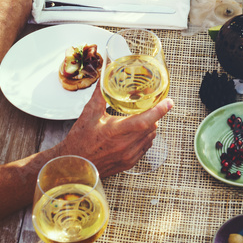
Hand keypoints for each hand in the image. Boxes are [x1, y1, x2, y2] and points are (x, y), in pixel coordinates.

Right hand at [59, 82, 173, 175]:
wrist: (73, 166)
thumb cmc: (79, 141)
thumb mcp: (89, 114)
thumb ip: (100, 93)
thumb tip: (106, 75)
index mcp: (115, 132)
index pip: (144, 121)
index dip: (159, 110)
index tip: (169, 102)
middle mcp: (125, 146)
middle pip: (151, 127)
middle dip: (154, 115)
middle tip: (150, 106)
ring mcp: (128, 156)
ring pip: (150, 138)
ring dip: (150, 127)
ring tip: (142, 118)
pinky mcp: (129, 164)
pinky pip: (145, 148)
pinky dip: (145, 138)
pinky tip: (137, 132)